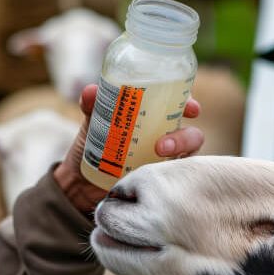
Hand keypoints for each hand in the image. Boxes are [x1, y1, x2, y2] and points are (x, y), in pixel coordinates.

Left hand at [53, 84, 202, 214]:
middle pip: (191, 134)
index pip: (179, 107)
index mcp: (155, 117)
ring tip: (159, 152)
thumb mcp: (91, 122)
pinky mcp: (158, 180)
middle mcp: (165, 137)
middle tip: (166, 142)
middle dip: (187, 136)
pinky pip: (175, 178)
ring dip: (178, 154)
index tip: (191, 108)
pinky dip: (171, 174)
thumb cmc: (92, 146)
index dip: (190, 104)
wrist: (82, 182)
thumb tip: (91, 92)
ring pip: (186, 158)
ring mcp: (164, 161)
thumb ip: (92, 105)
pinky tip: (158, 173)